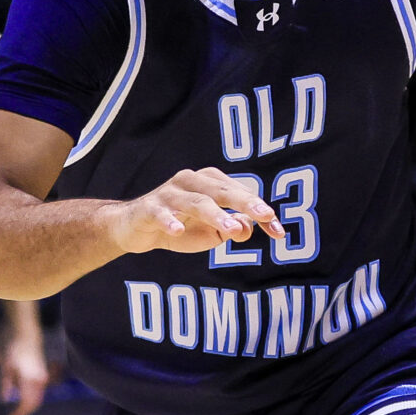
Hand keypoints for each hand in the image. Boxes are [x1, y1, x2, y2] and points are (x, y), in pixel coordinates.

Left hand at [0, 330, 49, 414]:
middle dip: (23, 412)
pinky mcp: (39, 368)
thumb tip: (4, 399)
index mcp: (31, 379)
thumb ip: (5, 382)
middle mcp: (39, 378)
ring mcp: (41, 373)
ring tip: (12, 408)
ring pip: (36, 395)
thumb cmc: (11, 342)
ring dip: (26, 403)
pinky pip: (36, 387)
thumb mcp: (3, 363)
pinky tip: (17, 393)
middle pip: (34, 402)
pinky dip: (28, 393)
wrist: (24, 325)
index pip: (27, 404)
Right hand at [110, 168, 282, 255]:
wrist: (136, 230)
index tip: (279, 233)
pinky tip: (177, 231)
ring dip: (215, 215)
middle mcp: (192, 181)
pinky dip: (169, 221)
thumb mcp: (212, 231)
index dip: (261, 213)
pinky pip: (161, 214)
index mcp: (211, 183)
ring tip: (231, 229)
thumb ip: (232, 227)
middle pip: (223, 191)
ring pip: (197, 202)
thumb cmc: (180, 227)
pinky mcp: (150, 208)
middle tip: (265, 215)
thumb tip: (248, 227)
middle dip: (246, 202)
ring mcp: (170, 193)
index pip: (242, 195)